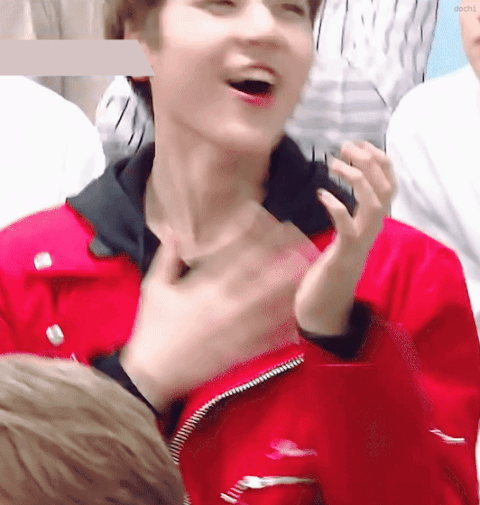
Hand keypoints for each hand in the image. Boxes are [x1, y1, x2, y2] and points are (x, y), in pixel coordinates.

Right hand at [121, 203, 311, 409]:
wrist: (154, 374)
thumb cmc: (152, 328)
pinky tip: (299, 321)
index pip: (237, 260)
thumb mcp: (154, 288)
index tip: (273, 225)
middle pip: (263, 282)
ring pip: (270, 309)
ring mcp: (237, 332)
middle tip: (304, 247)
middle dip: (284, 263)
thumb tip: (177, 230)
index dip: (258, 241)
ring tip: (308, 277)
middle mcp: (227, 308)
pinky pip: (267, 341)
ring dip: (290, 292)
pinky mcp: (240, 353)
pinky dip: (284, 331)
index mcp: (206, 290)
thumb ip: (168, 258)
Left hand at [294, 141, 394, 334]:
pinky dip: (337, 207)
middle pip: (386, 190)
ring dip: (357, 179)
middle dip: (370, 162)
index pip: (387, 186)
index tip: (359, 144)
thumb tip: (331, 194)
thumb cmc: (328, 269)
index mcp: (370, 225)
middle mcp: (371, 231)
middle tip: (346, 146)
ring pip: (374, 204)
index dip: (379, 162)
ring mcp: (360, 243)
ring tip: (335, 163)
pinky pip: (348, 227)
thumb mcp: (340, 238)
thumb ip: (343, 218)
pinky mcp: (345, 254)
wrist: (323, 305)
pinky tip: (322, 195)